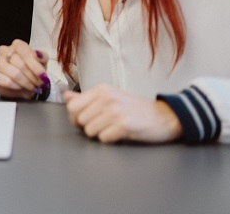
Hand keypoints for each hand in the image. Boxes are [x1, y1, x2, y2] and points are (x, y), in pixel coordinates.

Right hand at [0, 39, 48, 98]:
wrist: (23, 84)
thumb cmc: (31, 71)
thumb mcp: (41, 63)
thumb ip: (42, 57)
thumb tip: (39, 55)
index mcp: (17, 45)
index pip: (24, 51)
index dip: (35, 65)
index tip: (43, 76)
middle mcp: (4, 51)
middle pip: (20, 64)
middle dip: (32, 77)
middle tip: (39, 85)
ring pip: (14, 74)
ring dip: (26, 83)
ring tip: (32, 88)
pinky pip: (6, 81)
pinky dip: (16, 87)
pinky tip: (21, 88)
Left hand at [62, 84, 183, 143]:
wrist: (165, 117)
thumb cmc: (136, 109)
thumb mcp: (111, 97)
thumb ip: (86, 98)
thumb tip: (65, 95)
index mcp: (102, 90)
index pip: (72, 107)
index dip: (76, 118)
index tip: (86, 120)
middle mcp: (107, 98)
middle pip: (79, 120)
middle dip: (88, 127)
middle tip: (103, 125)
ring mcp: (116, 111)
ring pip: (90, 131)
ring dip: (100, 134)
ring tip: (113, 128)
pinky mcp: (125, 125)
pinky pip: (104, 138)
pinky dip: (110, 139)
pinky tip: (120, 134)